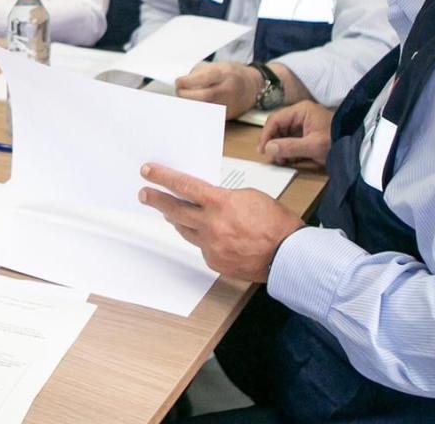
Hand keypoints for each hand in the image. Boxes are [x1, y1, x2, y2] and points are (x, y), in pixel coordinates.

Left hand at [139, 164, 302, 282]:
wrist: (289, 255)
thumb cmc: (275, 223)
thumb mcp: (249, 196)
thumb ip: (223, 197)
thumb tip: (207, 200)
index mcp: (220, 203)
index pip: (183, 186)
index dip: (162, 178)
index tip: (148, 172)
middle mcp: (211, 226)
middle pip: (174, 210)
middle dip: (156, 200)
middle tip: (144, 194)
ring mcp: (211, 246)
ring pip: (185, 230)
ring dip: (178, 220)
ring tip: (171, 212)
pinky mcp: (215, 262)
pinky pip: (201, 247)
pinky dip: (201, 239)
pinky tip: (207, 235)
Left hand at [174, 61, 263, 118]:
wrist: (252, 87)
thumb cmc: (232, 74)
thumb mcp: (218, 66)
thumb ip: (200, 73)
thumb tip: (182, 84)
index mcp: (224, 73)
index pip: (202, 78)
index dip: (186, 82)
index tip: (178, 82)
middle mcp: (227, 89)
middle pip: (202, 97)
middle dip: (186, 95)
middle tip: (179, 92)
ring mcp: (228, 104)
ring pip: (204, 108)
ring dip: (190, 105)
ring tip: (185, 99)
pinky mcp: (227, 115)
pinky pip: (208, 115)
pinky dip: (197, 112)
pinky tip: (191, 109)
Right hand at [258, 101, 335, 167]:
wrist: (357, 147)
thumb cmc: (335, 142)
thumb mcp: (312, 146)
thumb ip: (289, 147)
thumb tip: (267, 149)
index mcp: (301, 110)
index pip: (275, 120)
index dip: (266, 135)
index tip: (262, 151)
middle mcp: (301, 113)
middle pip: (278, 125)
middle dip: (273, 141)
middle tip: (270, 157)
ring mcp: (304, 122)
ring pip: (284, 132)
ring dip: (279, 146)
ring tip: (280, 159)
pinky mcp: (308, 132)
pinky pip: (292, 138)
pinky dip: (287, 148)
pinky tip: (287, 158)